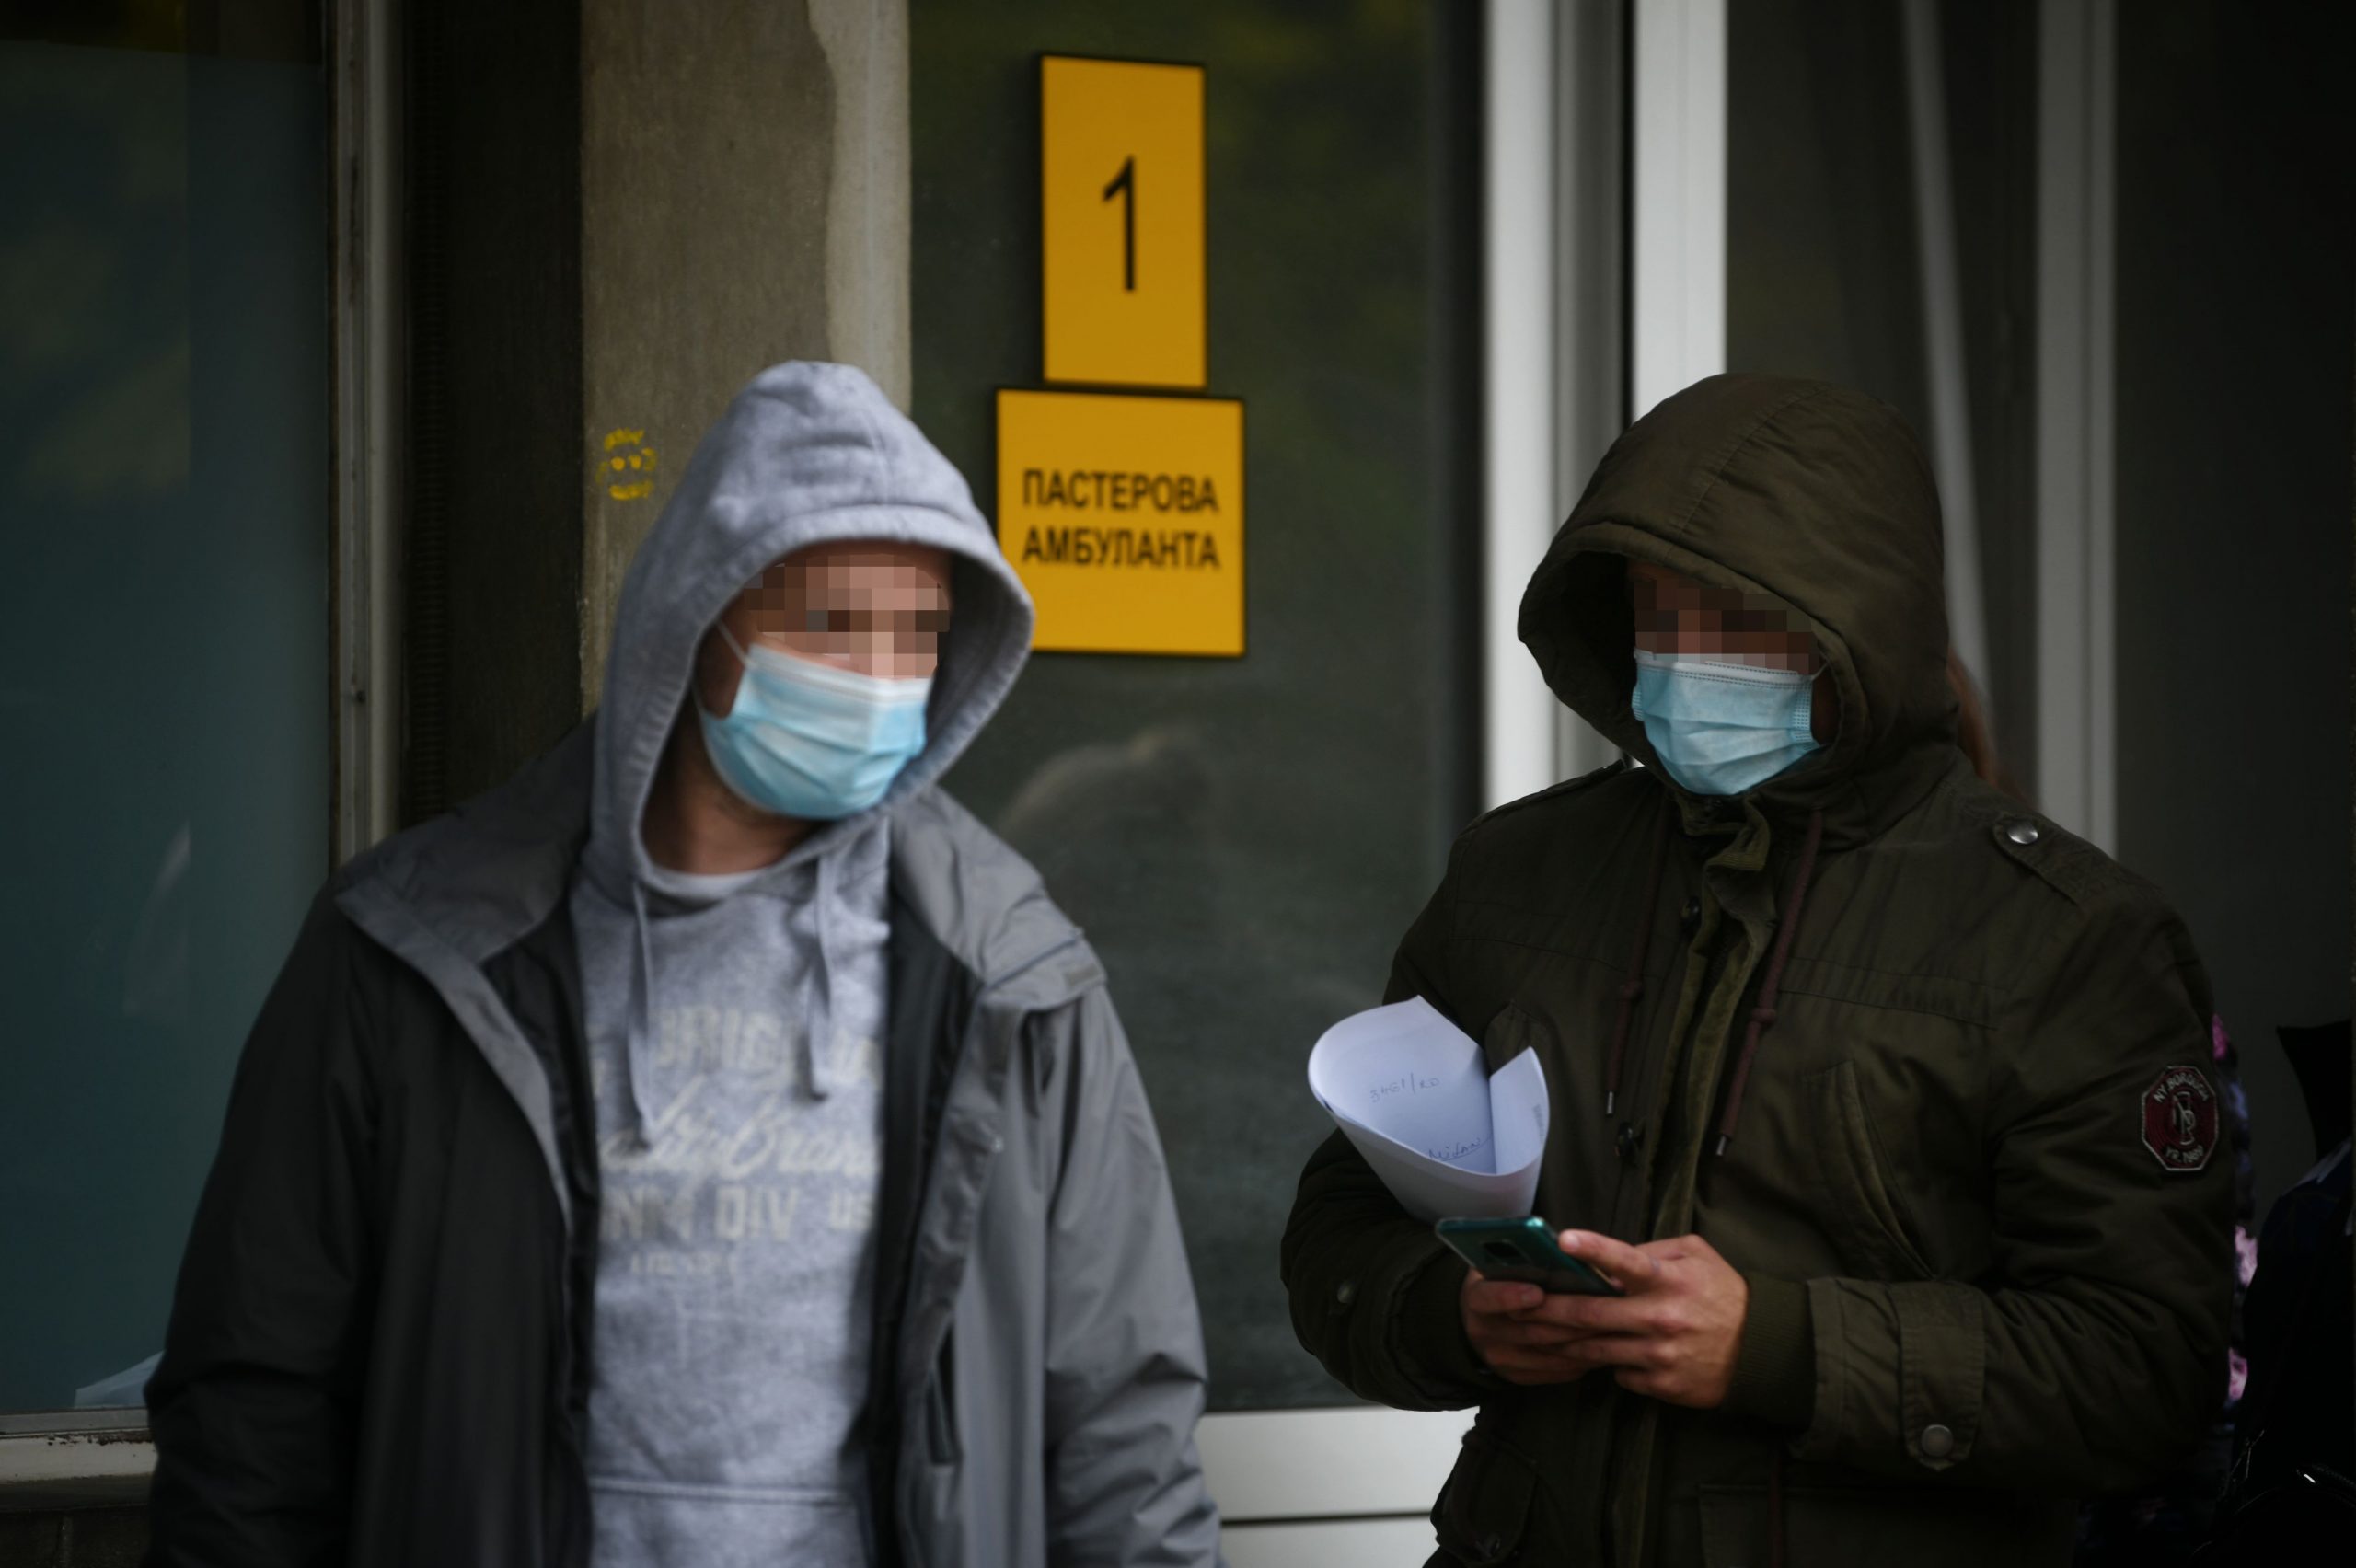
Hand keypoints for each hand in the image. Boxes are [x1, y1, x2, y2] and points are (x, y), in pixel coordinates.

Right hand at [1459, 1271, 1604, 1385]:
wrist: (1482, 1320)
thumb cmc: (1501, 1282)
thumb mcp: (1501, 1266)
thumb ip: (1525, 1261)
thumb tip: (1569, 1253)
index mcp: (1476, 1298)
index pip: (1488, 1298)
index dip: (1511, 1295)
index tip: (1537, 1291)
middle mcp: (1483, 1331)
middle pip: (1528, 1330)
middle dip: (1566, 1321)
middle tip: (1600, 1310)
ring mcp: (1499, 1357)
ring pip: (1546, 1354)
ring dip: (1580, 1341)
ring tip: (1610, 1328)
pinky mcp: (1516, 1376)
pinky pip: (1553, 1372)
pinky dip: (1579, 1360)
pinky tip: (1601, 1347)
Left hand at [1460, 1231, 1750, 1406]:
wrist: (1762, 1350)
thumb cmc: (1722, 1294)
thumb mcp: (1696, 1256)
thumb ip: (1652, 1251)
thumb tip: (1608, 1258)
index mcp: (1669, 1280)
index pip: (1626, 1261)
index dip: (1594, 1249)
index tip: (1562, 1240)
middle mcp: (1661, 1317)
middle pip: (1590, 1314)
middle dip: (1548, 1310)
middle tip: (1517, 1305)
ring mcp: (1659, 1354)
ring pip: (1594, 1349)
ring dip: (1561, 1342)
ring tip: (1531, 1333)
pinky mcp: (1661, 1384)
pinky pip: (1618, 1374)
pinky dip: (1605, 1364)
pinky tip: (1591, 1356)